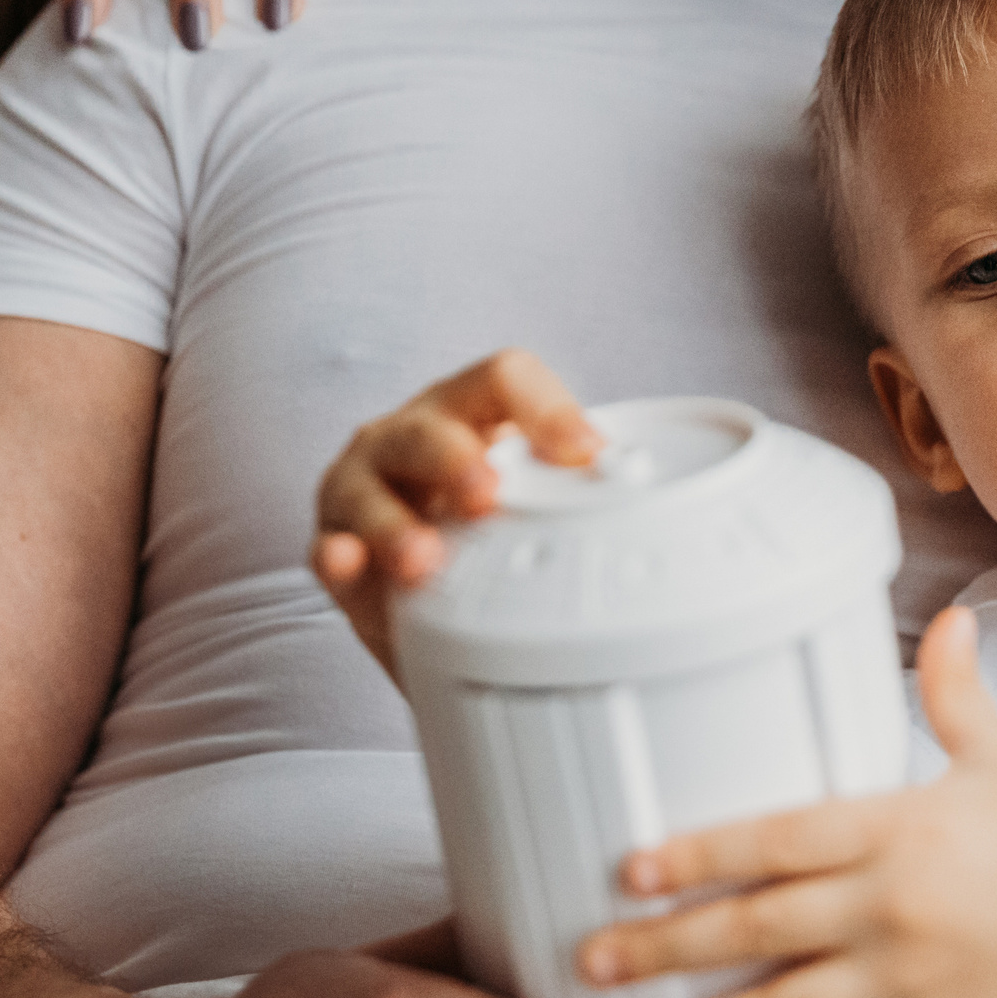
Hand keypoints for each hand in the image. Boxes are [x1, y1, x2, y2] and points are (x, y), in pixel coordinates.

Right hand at [313, 350, 600, 673]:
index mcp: (475, 414)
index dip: (544, 407)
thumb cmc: (506, 543)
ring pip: (367, 487)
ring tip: (424, 560)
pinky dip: (338, 554)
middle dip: (454, 458)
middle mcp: (413, 439)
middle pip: (427, 427)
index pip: (504, 379)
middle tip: (488, 495)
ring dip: (394, 521)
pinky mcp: (336, 547)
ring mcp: (365, 489)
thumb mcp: (549, 513)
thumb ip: (590, 502)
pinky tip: (348, 562)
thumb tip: (667, 505)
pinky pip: (328, 548)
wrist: (447, 617)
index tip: (586, 453)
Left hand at [575, 608, 996, 997]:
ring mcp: (907, 982)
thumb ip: (953, 692)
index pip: (778, 839)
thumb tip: (949, 620)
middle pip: (758, 929)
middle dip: (664, 950)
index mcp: (895, 831)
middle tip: (588, 963)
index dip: (699, 855)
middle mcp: (891, 909)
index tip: (630, 871)